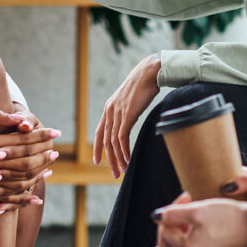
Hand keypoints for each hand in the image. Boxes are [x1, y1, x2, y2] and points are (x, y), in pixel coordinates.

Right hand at [0, 110, 59, 198]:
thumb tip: (18, 117)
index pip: (21, 140)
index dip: (40, 136)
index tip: (55, 132)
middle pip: (24, 161)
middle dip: (42, 155)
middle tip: (56, 150)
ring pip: (18, 179)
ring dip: (37, 173)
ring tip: (49, 168)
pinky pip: (5, 195)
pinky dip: (22, 197)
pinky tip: (35, 195)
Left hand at [94, 53, 160, 177]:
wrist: (148, 73)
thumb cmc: (143, 85)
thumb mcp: (130, 100)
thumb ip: (127, 110)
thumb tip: (130, 119)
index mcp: (109, 108)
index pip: (100, 132)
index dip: (98, 148)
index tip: (98, 161)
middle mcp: (110, 111)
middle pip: (106, 141)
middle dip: (110, 159)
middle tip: (115, 174)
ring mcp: (117, 113)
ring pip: (113, 142)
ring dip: (118, 159)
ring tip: (123, 170)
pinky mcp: (126, 115)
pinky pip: (122, 138)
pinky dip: (124, 151)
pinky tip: (129, 160)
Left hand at [155, 198, 246, 246]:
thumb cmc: (231, 220)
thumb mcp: (198, 211)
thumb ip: (173, 213)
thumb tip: (156, 216)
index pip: (165, 230)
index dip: (171, 211)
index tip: (184, 198)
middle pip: (167, 242)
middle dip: (171, 223)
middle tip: (183, 207)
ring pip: (178, 245)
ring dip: (180, 229)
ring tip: (191, 214)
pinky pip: (190, 245)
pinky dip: (189, 236)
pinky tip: (199, 223)